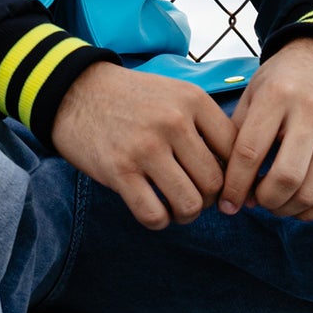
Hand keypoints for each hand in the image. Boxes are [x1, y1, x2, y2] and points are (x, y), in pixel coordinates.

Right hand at [50, 63, 235, 230]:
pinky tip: (153, 210)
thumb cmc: (132, 99)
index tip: (222, 184)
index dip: (233, 176)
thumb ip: (205, 125)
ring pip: (190, 204)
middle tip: (195, 196)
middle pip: (215, 183)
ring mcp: (145, 147)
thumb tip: (236, 171)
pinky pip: (154, 215)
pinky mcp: (119, 171)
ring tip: (176, 206)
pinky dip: (159, 221)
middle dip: (210, 200)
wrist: (76, 91)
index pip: (234, 151)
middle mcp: (173, 122)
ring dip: (186, 214)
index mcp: (193, 101)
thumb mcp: (175, 94)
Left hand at [220, 38, 312, 221]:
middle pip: (285, 177)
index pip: (250, 153)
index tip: (226, 203)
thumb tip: (233, 188)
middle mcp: (311, 112)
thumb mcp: (253, 93)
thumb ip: (237, 134)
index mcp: (276, 95)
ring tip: (274, 203)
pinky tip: (297, 206)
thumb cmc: (283, 80)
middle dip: (264, 201)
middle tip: (254, 201)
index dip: (235, 185)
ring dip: (286, 209)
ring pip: (311, 192)